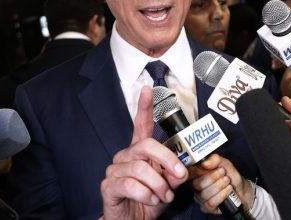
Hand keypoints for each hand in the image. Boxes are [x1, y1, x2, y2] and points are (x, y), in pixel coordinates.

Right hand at [100, 86, 188, 219]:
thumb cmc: (149, 201)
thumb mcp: (169, 186)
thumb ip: (175, 174)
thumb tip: (181, 168)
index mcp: (140, 152)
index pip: (141, 125)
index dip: (144, 107)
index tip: (148, 90)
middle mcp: (126, 156)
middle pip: (147, 146)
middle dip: (168, 160)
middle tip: (179, 175)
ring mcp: (115, 170)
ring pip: (142, 169)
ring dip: (159, 186)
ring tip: (162, 196)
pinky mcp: (108, 186)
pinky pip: (131, 185)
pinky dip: (146, 195)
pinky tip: (149, 200)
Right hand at [189, 154, 252, 214]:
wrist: (243, 190)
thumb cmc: (231, 176)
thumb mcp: (225, 164)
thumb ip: (215, 160)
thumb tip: (204, 162)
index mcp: (197, 174)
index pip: (189, 173)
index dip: (198, 170)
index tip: (210, 166)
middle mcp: (196, 187)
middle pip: (196, 184)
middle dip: (212, 177)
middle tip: (224, 173)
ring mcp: (200, 198)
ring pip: (204, 194)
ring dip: (219, 186)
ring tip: (228, 181)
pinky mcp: (206, 208)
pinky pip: (210, 203)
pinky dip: (221, 195)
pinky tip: (228, 189)